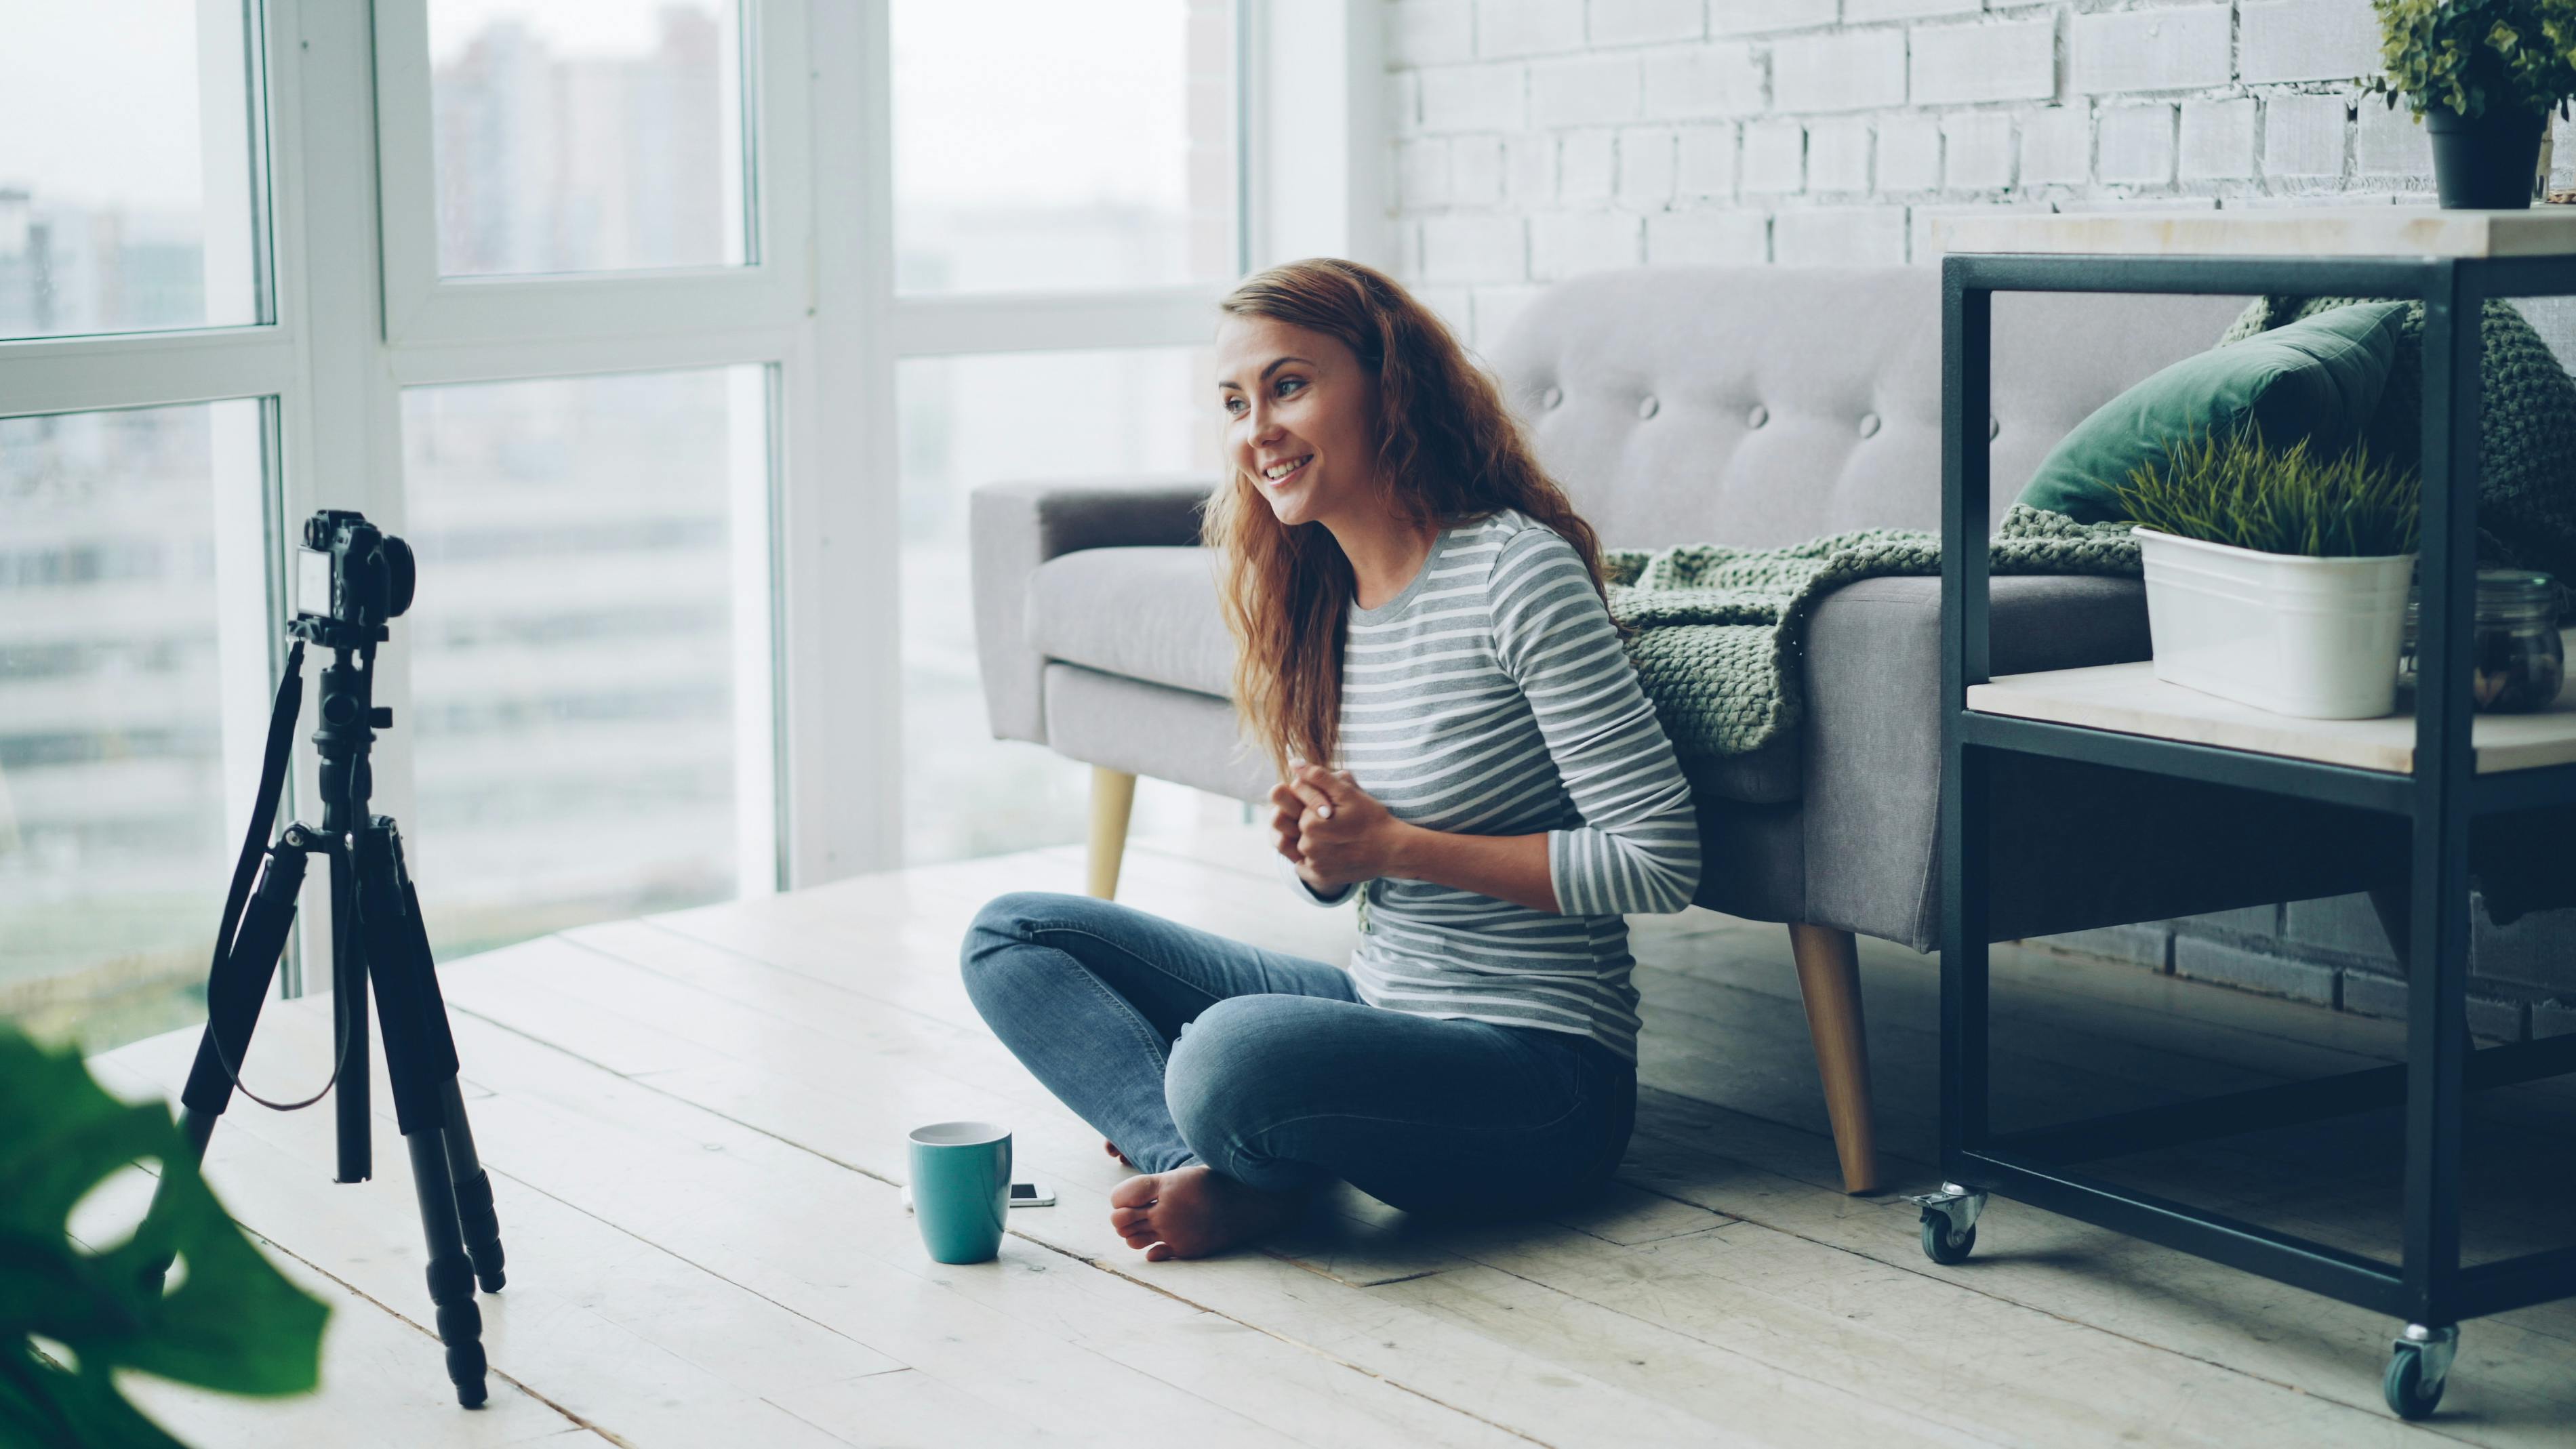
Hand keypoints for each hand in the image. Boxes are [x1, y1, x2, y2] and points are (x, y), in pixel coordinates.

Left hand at [1271, 758, 1405, 890]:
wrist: (1392, 850)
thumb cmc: (1372, 819)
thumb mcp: (1347, 793)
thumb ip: (1318, 776)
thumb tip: (1293, 762)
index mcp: (1309, 823)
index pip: (1302, 807)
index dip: (1321, 807)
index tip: (1338, 812)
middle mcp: (1306, 846)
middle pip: (1302, 827)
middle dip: (1317, 823)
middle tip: (1342, 827)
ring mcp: (1313, 865)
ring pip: (1303, 845)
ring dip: (1315, 841)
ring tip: (1339, 839)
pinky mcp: (1319, 877)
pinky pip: (1305, 866)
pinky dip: (1315, 860)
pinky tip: (1334, 854)